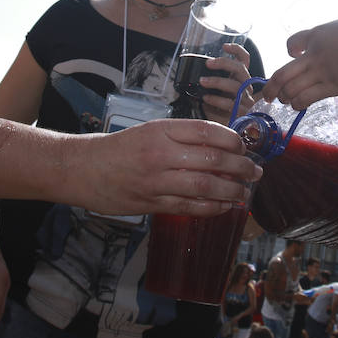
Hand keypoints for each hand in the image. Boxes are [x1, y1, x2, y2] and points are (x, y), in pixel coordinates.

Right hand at [75, 118, 259, 215]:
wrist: (82, 168)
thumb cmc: (119, 148)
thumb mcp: (149, 131)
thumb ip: (181, 137)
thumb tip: (220, 146)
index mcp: (161, 130)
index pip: (207, 131)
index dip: (232, 139)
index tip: (244, 146)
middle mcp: (161, 153)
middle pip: (212, 159)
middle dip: (240, 167)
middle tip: (255, 171)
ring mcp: (156, 180)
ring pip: (205, 186)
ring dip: (231, 190)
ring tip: (245, 191)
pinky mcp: (151, 203)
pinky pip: (189, 206)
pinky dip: (212, 207)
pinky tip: (225, 206)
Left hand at [196, 42, 256, 121]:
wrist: (228, 134)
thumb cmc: (220, 111)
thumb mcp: (215, 93)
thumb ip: (210, 83)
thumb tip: (193, 74)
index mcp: (241, 79)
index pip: (245, 60)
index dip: (237, 50)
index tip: (224, 46)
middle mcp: (246, 88)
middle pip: (241, 69)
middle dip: (224, 63)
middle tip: (208, 63)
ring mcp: (246, 101)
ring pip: (236, 86)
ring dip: (217, 81)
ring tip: (202, 81)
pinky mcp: (242, 114)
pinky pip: (230, 104)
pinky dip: (216, 100)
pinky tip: (206, 99)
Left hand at [260, 13, 337, 109]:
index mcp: (316, 36)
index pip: (291, 43)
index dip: (289, 50)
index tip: (293, 55)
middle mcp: (313, 55)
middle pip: (282, 73)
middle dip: (271, 87)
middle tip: (267, 95)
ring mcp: (321, 72)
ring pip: (290, 89)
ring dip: (284, 97)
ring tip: (285, 100)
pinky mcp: (332, 87)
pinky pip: (306, 98)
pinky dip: (298, 104)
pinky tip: (298, 105)